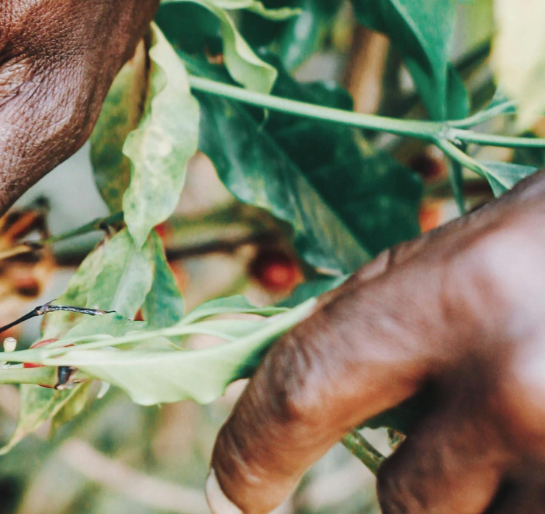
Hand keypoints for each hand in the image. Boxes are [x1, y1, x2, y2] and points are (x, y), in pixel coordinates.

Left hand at [209, 172, 544, 513]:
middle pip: (403, 499)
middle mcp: (518, 385)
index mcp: (460, 294)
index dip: (251, 455)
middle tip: (483, 426)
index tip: (230, 493)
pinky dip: (535, 490)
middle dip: (420, 486)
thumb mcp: (481, 254)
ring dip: (495, 498)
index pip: (303, 393)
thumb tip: (288, 407)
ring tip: (542, 414)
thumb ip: (387, 326)